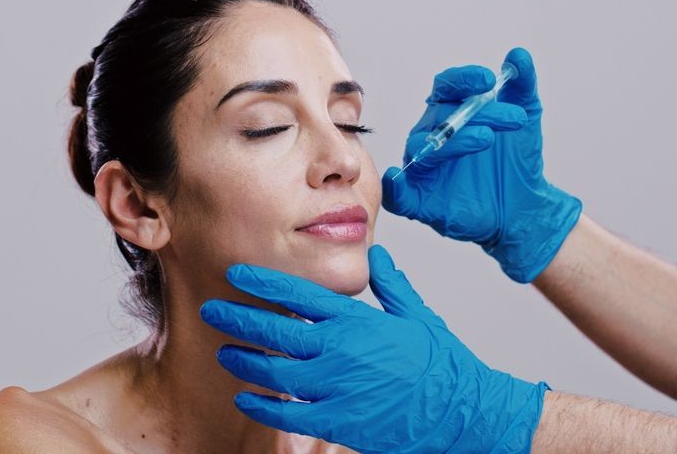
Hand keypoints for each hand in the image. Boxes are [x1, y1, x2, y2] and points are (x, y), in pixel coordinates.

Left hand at [199, 245, 548, 453]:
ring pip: (276, 372)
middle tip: (213, 310)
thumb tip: (378, 255)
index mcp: (358, 321)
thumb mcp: (417, 315)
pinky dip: (263, 405)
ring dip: (245, 360)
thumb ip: (392, 284)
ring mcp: (338, 387)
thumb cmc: (442, 364)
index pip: (299, 294)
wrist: (463, 412)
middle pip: (276, 329)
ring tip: (225, 351)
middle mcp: (341, 350)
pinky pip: (290, 413)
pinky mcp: (339, 421)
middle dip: (239, 318)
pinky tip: (244, 397)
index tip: (236, 274)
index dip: (263, 282)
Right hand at [382, 47, 581, 282]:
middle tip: (513, 119)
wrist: (523, 206)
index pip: (446, 88)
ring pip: (423, 146)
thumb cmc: (515, 161)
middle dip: (477, 114)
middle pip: (440, 116)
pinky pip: (399, 193)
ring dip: (454, 141)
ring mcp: (424, 167)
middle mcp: (431, 136)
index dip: (463, 80)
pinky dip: (394, 185)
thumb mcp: (526, 117)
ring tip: (487, 139)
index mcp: (449, 112)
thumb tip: (518, 54)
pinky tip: (396, 178)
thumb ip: (521, 86)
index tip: (489, 80)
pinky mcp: (420, 200)